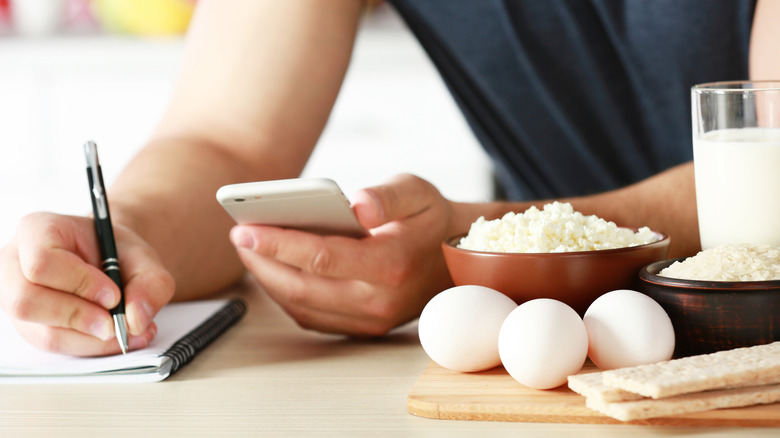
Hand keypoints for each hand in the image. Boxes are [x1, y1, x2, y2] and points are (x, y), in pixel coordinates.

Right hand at [0, 212, 174, 355]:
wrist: (113, 262)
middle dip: (78, 317)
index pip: (42, 262)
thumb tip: (136, 319)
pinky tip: (117, 337)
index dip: (79, 283)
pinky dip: (91, 346)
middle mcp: (15, 265)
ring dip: (91, 339)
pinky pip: (56, 346)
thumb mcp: (144, 257)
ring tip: (128, 331)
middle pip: (27, 301)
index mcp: (37, 230)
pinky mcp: (30, 327)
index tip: (114, 296)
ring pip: (43, 332)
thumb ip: (150, 283)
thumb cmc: (118, 252)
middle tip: (116, 324)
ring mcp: (16, 299)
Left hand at [229, 174, 454, 335]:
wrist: (455, 260)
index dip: (279, 243)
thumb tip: (358, 204)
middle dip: (262, 262)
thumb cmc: (429, 220)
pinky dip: (285, 296)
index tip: (245, 229)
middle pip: (303, 287)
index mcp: (392, 264)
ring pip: (302, 307)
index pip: (323, 257)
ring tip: (249, 251)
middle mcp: (379, 301)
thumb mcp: (418, 192)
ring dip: (268, 280)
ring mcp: (370, 320)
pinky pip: (312, 316)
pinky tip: (272, 270)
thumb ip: (388, 196)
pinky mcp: (362, 328)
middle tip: (238, 236)